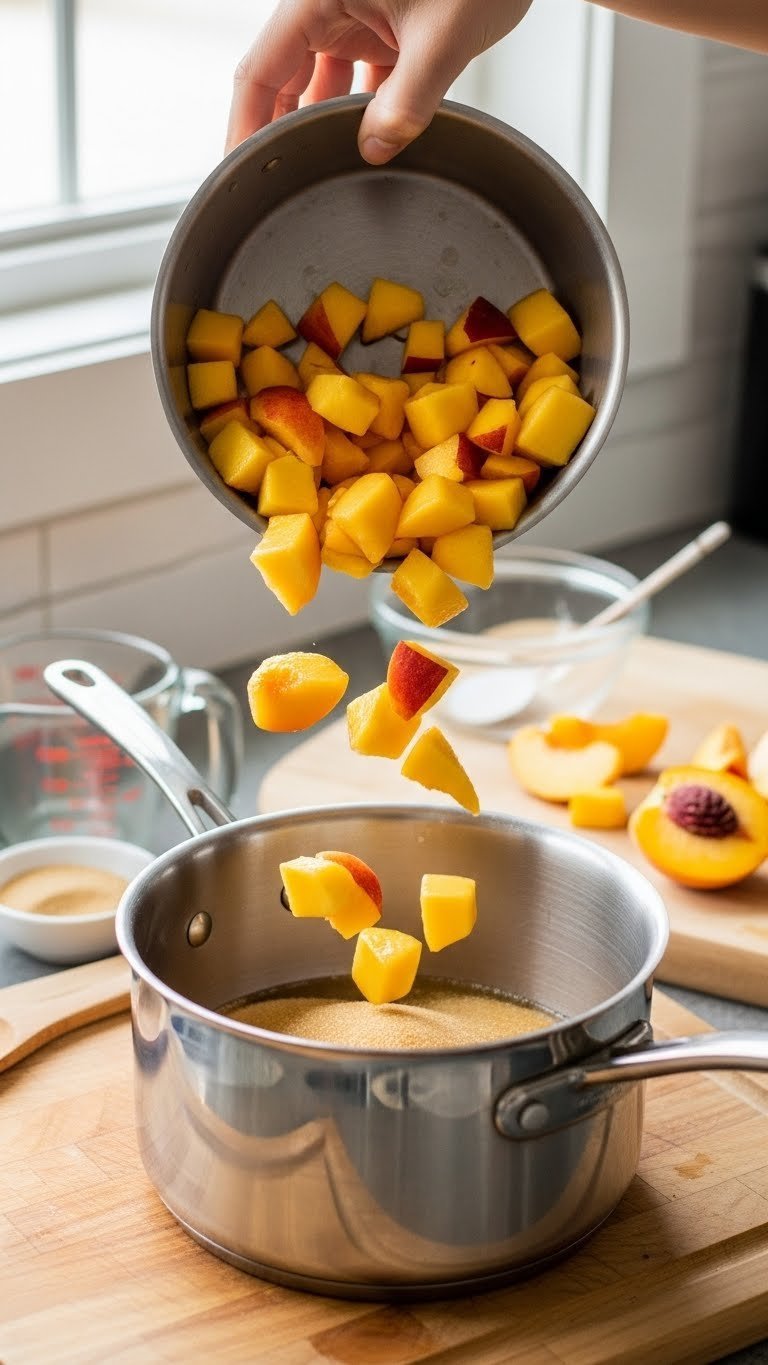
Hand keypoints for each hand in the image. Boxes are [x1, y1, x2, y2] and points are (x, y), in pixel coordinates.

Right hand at [226, 0, 532, 163]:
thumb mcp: (446, 35)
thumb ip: (409, 99)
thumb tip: (374, 150)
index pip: (259, 70)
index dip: (245, 127)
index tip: (241, 174)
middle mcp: (329, 3)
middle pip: (282, 79)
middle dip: (279, 133)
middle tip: (277, 188)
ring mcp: (357, 16)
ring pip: (320, 83)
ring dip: (323, 126)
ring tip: (320, 175)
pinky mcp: (386, 29)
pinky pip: (358, 80)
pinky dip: (361, 113)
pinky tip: (369, 147)